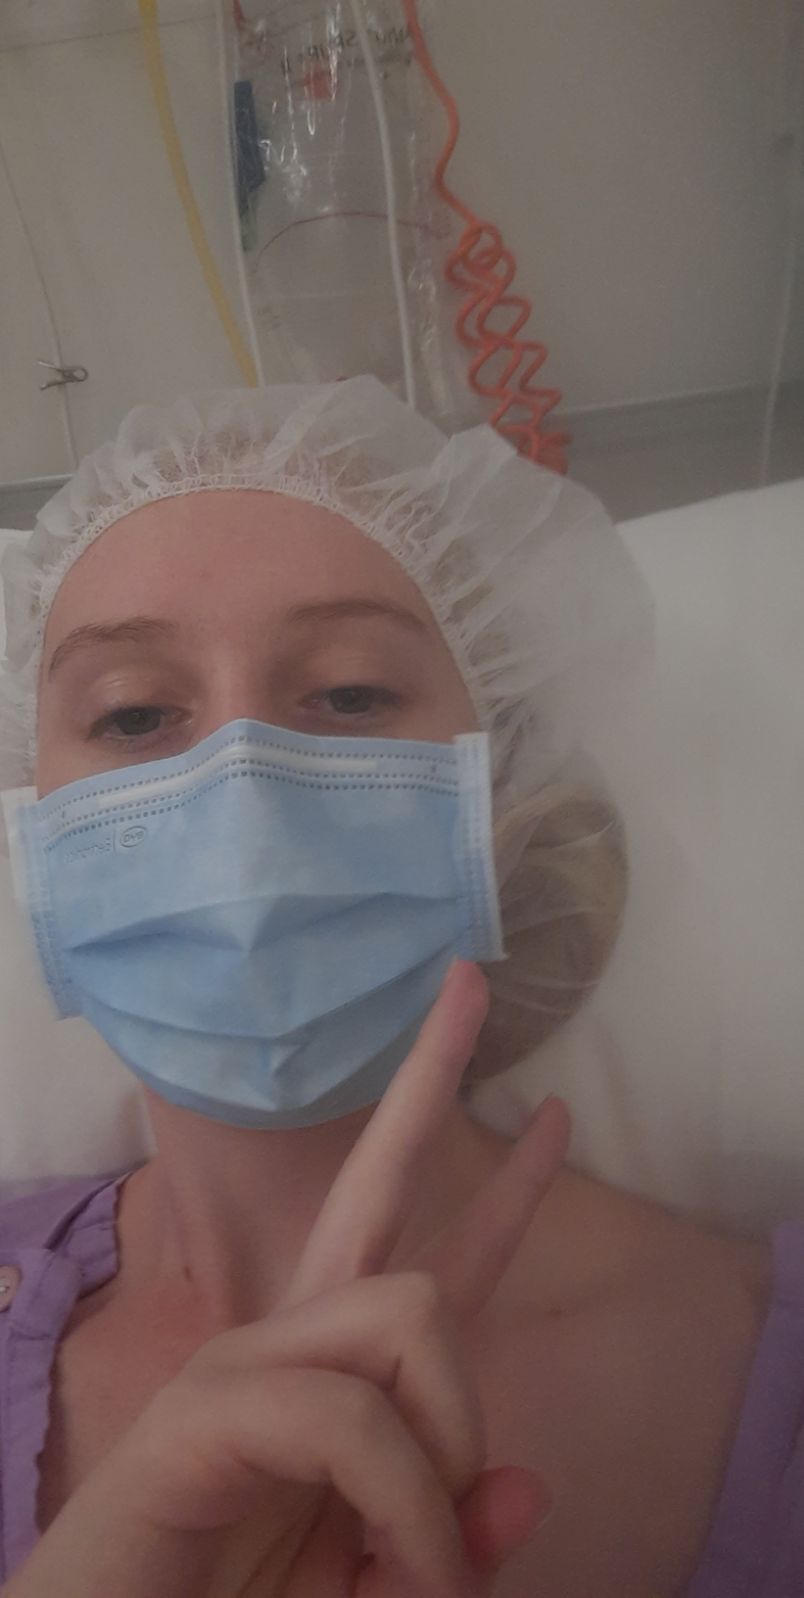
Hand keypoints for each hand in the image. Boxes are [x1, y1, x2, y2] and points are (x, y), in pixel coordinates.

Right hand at [6, 963, 567, 1597]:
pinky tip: (393, 1570)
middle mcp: (293, 1346)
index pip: (435, 1261)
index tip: (556, 1114)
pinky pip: (353, 1416)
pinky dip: (404, 1508)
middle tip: (471, 976)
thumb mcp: (383, 1580)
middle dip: (432, 1082)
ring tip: (416, 1568)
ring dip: (446, 1449)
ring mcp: (244, 1366)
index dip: (505, 1193)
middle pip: (377, 1183)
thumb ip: (453, 1534)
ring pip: (409, 1309)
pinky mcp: (204, 1411)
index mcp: (341, 1379)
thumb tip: (525, 1485)